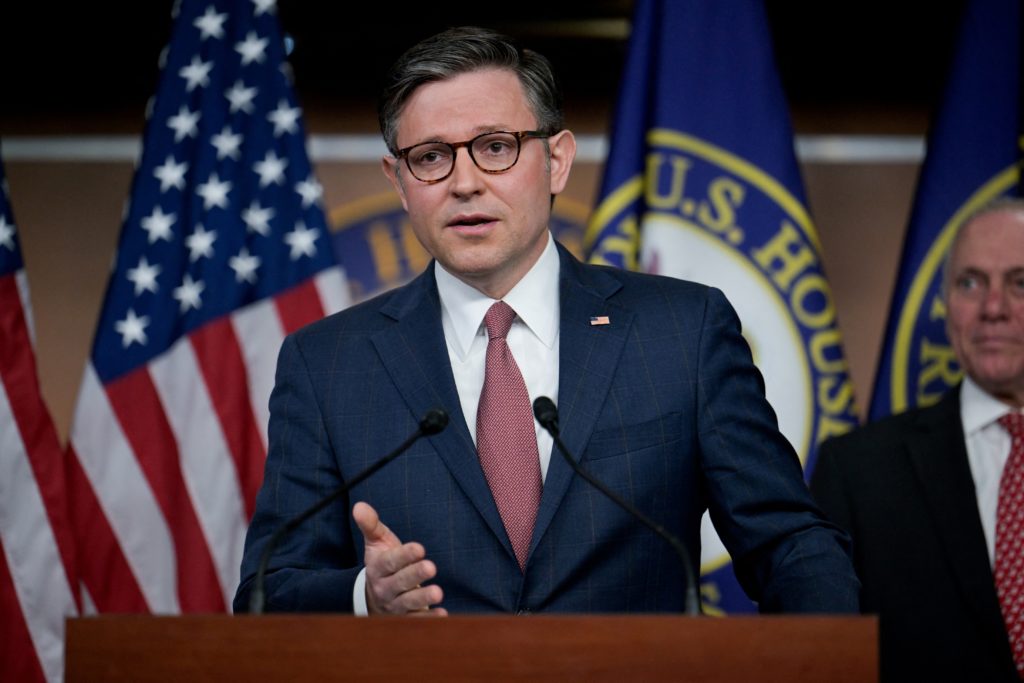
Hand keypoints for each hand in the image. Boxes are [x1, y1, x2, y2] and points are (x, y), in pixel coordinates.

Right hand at [353, 501, 446, 615]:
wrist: (375, 598)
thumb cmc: (382, 563)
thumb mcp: (375, 543)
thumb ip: (370, 524)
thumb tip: (359, 505)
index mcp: (377, 568)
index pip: (390, 561)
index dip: (404, 555)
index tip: (420, 548)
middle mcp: (384, 588)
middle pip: (399, 582)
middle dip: (415, 575)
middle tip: (431, 567)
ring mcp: (394, 606)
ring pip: (407, 603)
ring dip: (423, 598)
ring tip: (438, 592)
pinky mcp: (405, 618)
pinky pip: (416, 620)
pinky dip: (429, 618)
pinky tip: (442, 614)